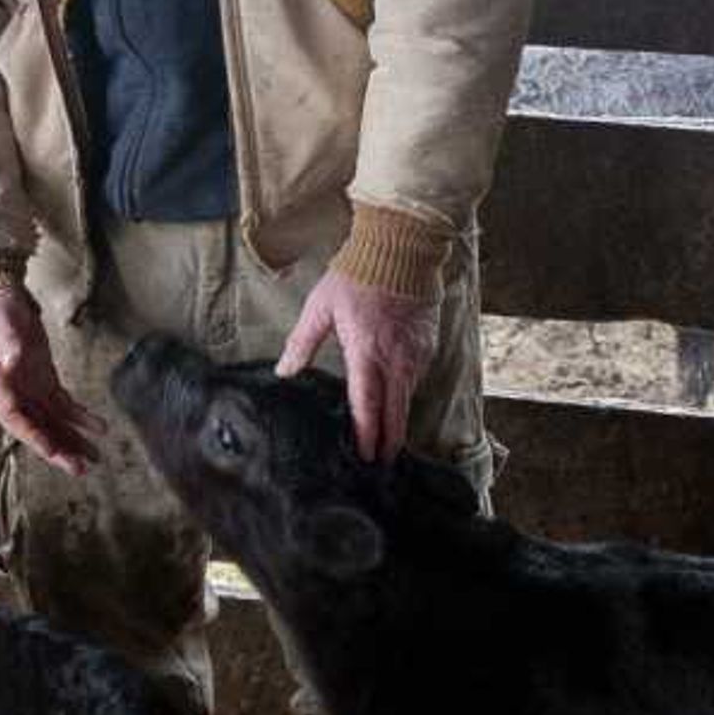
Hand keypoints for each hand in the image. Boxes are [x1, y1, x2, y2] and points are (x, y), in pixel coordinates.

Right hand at [0, 286, 100, 473]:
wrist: (0, 304)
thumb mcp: (0, 323)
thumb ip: (7, 344)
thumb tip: (12, 364)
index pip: (12, 417)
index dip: (31, 435)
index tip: (50, 449)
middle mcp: (12, 394)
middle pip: (35, 429)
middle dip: (57, 450)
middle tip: (78, 469)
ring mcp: (29, 392)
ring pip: (51, 424)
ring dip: (72, 442)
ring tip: (95, 459)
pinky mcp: (44, 384)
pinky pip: (63, 407)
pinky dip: (81, 419)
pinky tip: (99, 428)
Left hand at [278, 275, 437, 462]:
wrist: (400, 249)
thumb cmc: (356, 276)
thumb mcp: (320, 308)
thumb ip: (302, 344)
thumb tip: (284, 372)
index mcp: (366, 354)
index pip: (368, 406)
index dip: (367, 435)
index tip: (364, 457)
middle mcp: (396, 360)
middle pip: (395, 414)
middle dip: (388, 442)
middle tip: (379, 464)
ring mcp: (417, 354)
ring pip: (408, 398)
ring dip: (398, 420)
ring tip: (386, 440)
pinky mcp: (429, 346)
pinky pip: (417, 378)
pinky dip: (407, 393)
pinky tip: (396, 402)